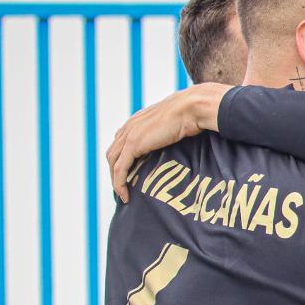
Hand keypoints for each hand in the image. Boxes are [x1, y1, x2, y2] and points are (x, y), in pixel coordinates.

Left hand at [106, 83, 229, 202]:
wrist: (191, 107)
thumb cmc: (191, 114)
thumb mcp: (175, 123)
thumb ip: (169, 131)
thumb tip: (181, 139)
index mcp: (137, 121)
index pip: (120, 144)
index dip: (121, 161)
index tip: (129, 176)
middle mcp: (129, 127)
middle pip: (113, 154)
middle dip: (115, 173)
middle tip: (124, 189)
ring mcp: (129, 135)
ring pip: (113, 163)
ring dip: (115, 181)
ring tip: (124, 196)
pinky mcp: (133, 145)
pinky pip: (120, 169)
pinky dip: (119, 184)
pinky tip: (125, 196)